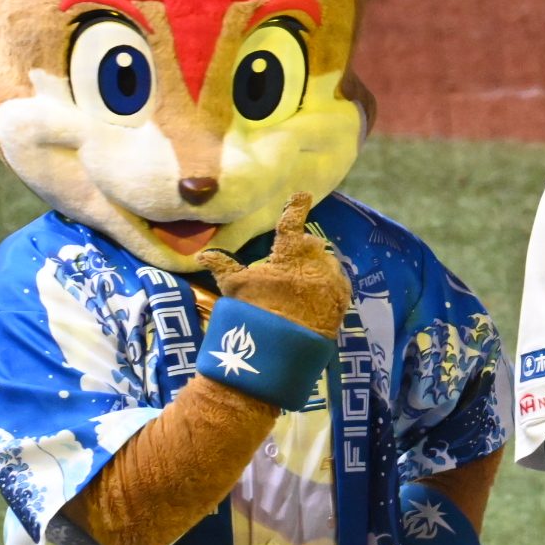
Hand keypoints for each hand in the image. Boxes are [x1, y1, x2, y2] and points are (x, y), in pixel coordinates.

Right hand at [196, 192, 350, 338]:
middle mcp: (315, 265)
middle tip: (293, 256)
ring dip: (316, 265)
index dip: (296, 207)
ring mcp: (332, 282)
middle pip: (313, 245)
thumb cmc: (254, 314)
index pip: (291, 225)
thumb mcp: (234, 288)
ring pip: (327, 263)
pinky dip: (328, 283)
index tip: (304, 194)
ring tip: (302, 280)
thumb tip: (202, 255)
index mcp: (289, 256)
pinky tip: (317, 292)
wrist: (281, 349)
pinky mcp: (342, 300)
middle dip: (304, 247)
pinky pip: (338, 282)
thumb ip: (222, 267)